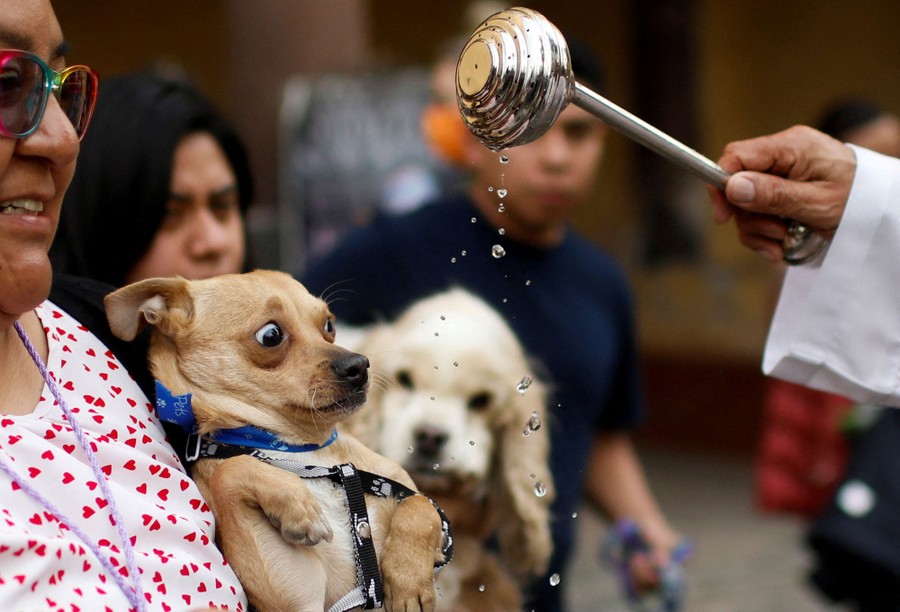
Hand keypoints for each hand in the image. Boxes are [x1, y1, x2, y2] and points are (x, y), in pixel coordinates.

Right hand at [708, 125, 856, 260]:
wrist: (883, 206)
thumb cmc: (860, 199)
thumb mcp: (817, 202)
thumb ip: (773, 194)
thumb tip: (732, 187)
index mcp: (791, 147)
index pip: (737, 156)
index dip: (722, 185)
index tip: (723, 217)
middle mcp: (783, 155)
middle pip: (739, 184)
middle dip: (748, 216)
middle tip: (772, 235)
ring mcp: (783, 172)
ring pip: (747, 203)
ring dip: (758, 228)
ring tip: (782, 241)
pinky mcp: (784, 189)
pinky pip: (759, 210)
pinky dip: (764, 232)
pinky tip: (780, 244)